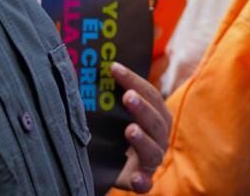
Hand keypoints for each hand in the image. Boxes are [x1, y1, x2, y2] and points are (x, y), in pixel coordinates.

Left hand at [110, 62, 171, 192]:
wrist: (110, 169)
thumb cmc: (113, 136)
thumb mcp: (112, 116)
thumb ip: (109, 98)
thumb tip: (90, 69)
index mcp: (156, 117)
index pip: (150, 94)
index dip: (134, 80)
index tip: (114, 67)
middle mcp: (158, 137)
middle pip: (156, 121)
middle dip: (142, 108)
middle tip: (126, 96)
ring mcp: (151, 160)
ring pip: (154, 150)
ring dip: (143, 139)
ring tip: (130, 130)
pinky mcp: (142, 181)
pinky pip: (146, 183)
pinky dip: (143, 181)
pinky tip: (136, 178)